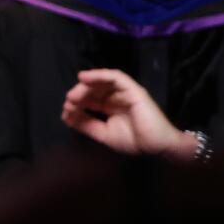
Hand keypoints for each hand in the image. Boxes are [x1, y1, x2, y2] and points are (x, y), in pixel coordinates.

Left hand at [60, 68, 197, 158]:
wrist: (158, 148)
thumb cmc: (135, 142)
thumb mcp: (104, 133)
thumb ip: (86, 124)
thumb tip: (65, 116)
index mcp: (109, 107)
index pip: (88, 100)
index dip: (75, 103)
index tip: (65, 111)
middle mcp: (116, 97)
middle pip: (93, 89)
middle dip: (78, 94)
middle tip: (68, 102)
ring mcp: (125, 92)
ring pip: (101, 82)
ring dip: (85, 86)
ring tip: (74, 95)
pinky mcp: (133, 89)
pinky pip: (115, 77)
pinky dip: (99, 75)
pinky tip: (85, 78)